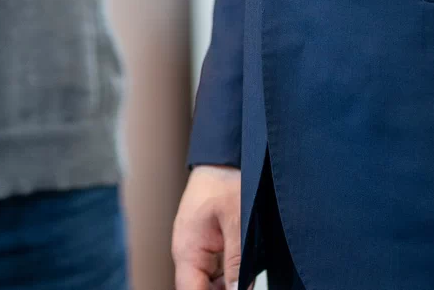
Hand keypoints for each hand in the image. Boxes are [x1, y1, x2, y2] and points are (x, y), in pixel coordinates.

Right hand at [171, 164, 241, 289]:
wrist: (224, 156)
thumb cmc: (226, 180)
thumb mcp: (237, 222)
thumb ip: (237, 262)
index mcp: (187, 249)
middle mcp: (188, 253)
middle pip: (200, 289)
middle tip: (244, 286)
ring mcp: (198, 248)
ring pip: (210, 282)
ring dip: (227, 286)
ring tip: (246, 278)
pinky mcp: (208, 244)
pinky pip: (217, 270)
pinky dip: (230, 277)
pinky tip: (246, 274)